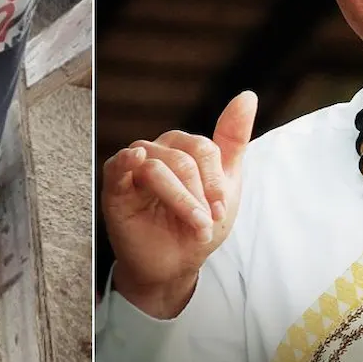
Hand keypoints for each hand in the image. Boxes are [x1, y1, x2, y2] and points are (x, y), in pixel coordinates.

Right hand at [102, 91, 257, 317]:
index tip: (220, 210)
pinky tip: (136, 161)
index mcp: (182, 147)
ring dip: (181, 201)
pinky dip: (127, 160)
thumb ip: (233, 139)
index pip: (202, 149)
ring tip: (193, 225)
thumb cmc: (197, 224)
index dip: (214, 180)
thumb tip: (247, 96)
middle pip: (183, 159)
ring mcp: (134, 167)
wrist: (175, 265)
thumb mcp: (225, 184)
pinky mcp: (115, 187)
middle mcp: (157, 151)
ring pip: (158, 168)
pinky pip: (118, 165)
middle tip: (205, 222)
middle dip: (199, 195)